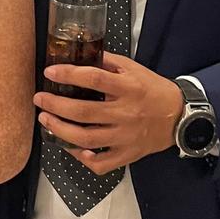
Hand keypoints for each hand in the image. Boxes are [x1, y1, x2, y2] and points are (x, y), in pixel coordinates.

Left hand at [34, 53, 182, 174]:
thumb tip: (81, 55)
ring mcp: (126, 137)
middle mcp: (126, 114)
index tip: (50, 72)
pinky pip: (101, 163)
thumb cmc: (153, 89)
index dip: (69, 74)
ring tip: (45, 121)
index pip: (94, 79)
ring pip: (87, 139)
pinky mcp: (128, 155)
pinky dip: (83, 159)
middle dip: (56, 106)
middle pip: (84, 112)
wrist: (180, 116)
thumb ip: (109, 62)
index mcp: (129, 88)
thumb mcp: (134, 69)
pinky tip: (71, 148)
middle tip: (39, 99)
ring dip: (61, 130)